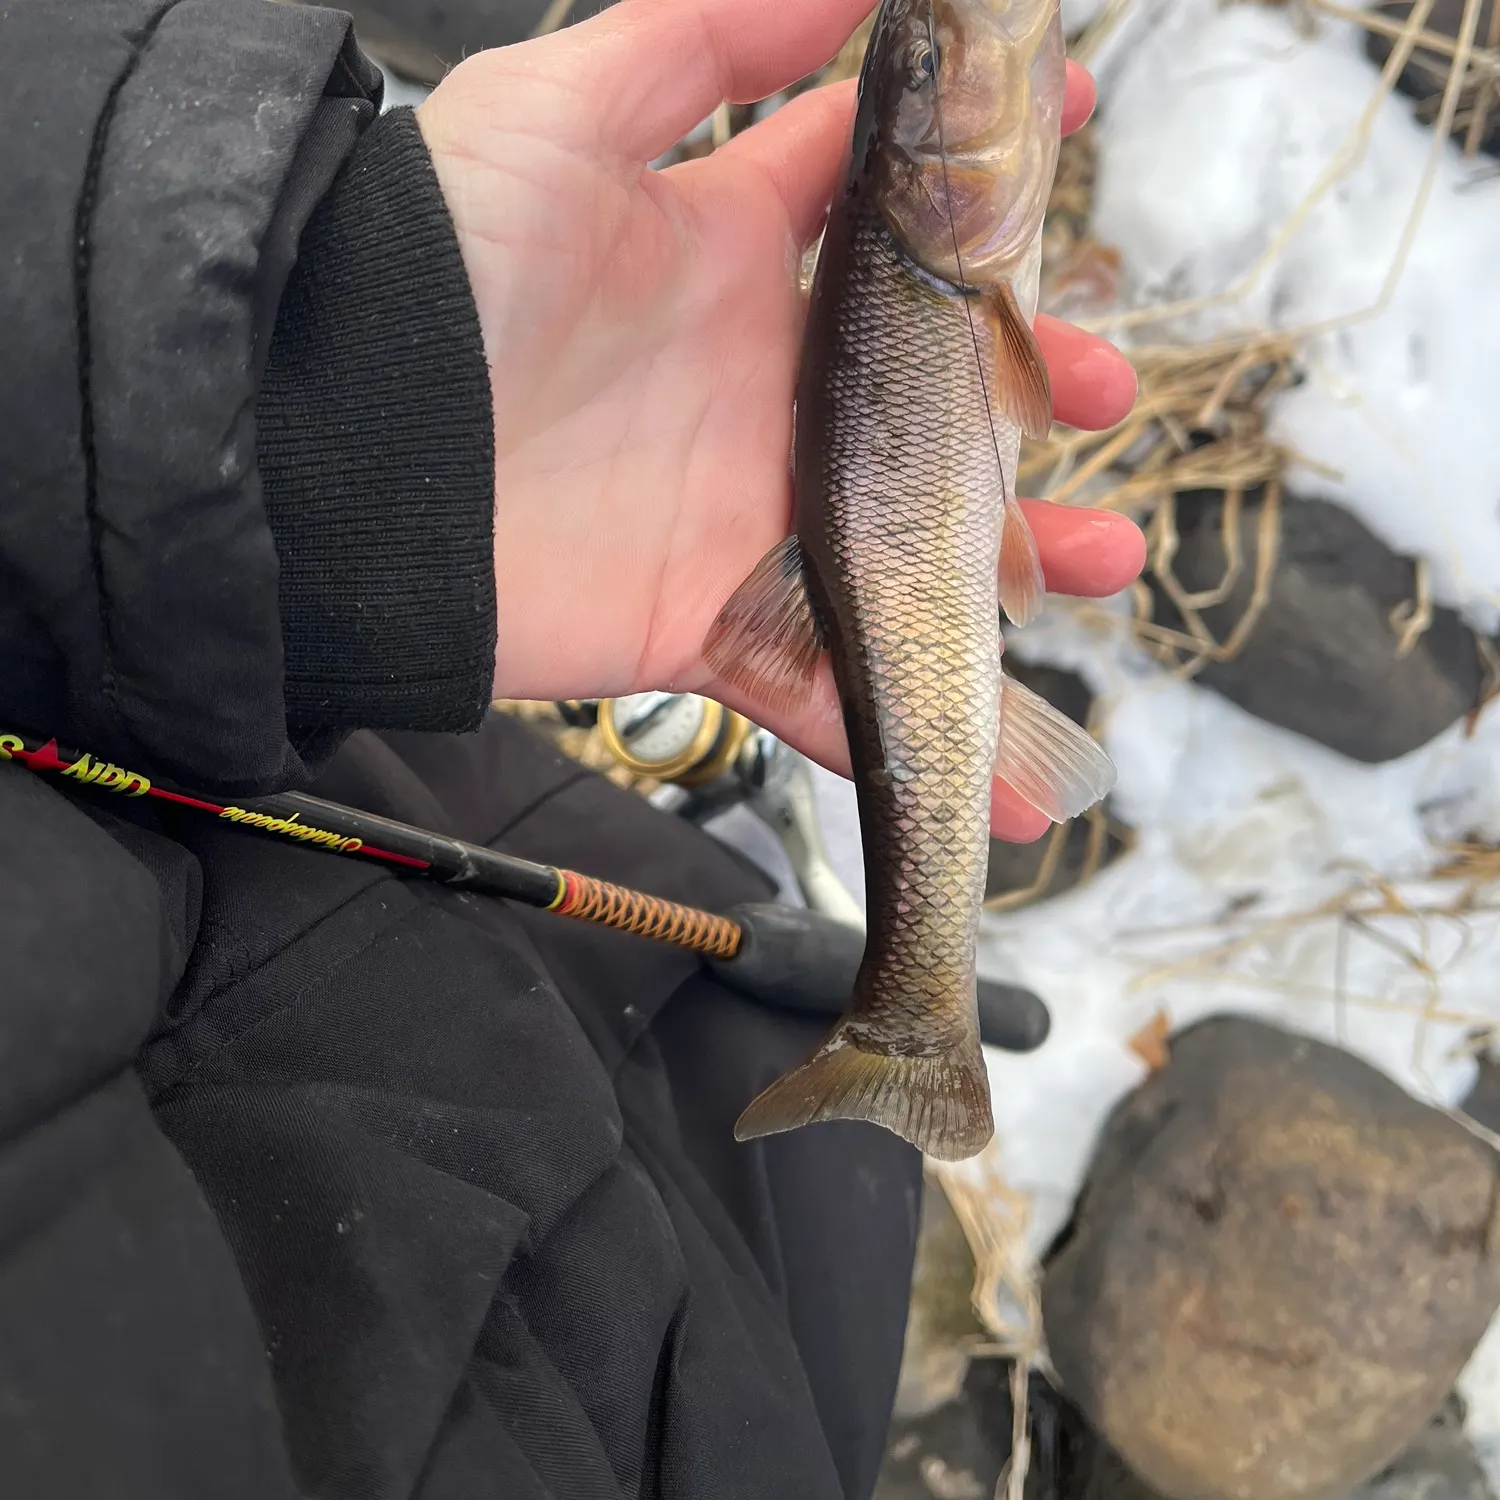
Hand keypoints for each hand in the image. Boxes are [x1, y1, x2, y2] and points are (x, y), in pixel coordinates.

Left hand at [418, 0, 1142, 842]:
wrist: (341, 458)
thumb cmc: (436, 275)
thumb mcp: (562, 107)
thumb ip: (703, 30)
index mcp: (727, 256)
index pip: (879, 205)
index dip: (973, 173)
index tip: (1064, 133)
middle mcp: (752, 385)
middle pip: (923, 389)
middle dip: (1024, 385)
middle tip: (1096, 382)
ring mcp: (745, 510)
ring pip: (911, 542)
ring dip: (1017, 558)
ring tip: (1106, 557)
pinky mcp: (714, 620)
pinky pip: (833, 684)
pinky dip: (920, 732)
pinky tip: (1022, 770)